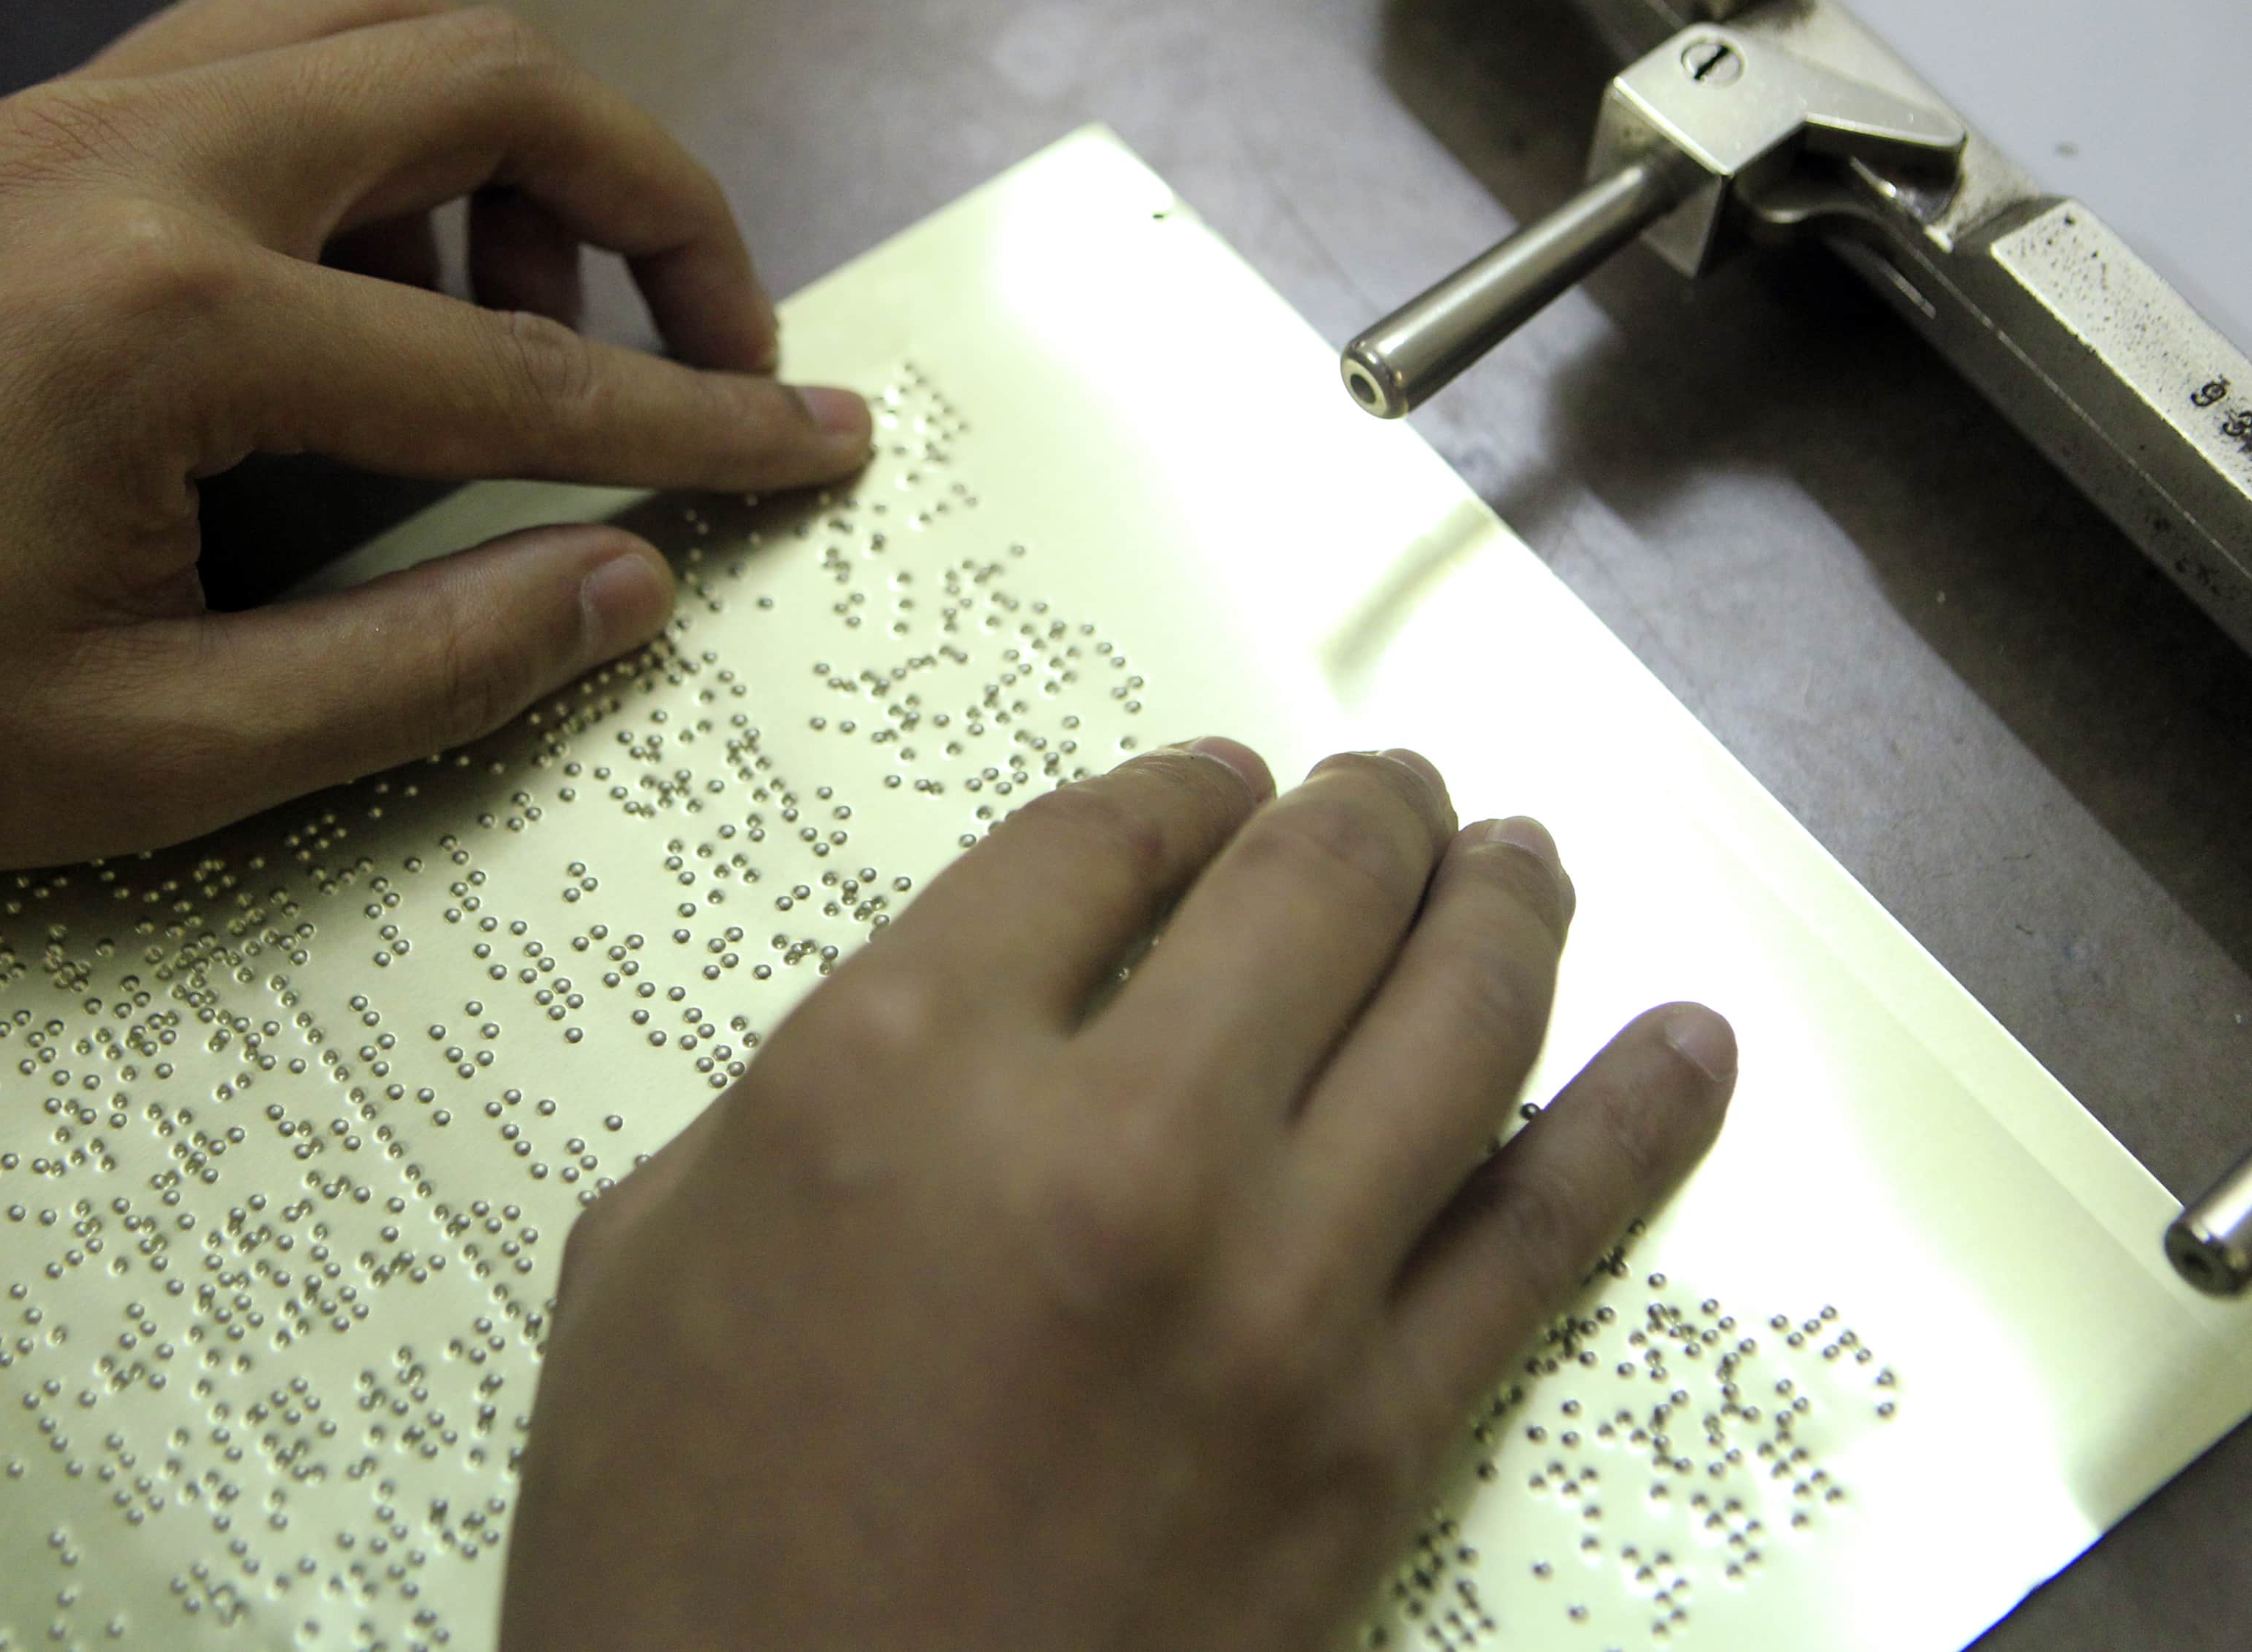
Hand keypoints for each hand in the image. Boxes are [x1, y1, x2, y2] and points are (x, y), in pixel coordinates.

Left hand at [0, 0, 871, 871]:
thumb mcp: (154, 755)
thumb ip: (421, 667)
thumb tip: (629, 586)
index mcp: (170, 323)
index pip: (520, 365)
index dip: (705, 419)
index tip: (826, 440)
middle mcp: (136, 160)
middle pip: (488, 75)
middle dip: (655, 202)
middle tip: (715, 345)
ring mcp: (74, 116)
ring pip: (382, 14)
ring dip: (515, 141)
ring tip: (531, 310)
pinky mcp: (34, 128)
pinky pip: (271, 49)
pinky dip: (387, 133)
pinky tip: (370, 291)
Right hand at [505, 741, 1734, 1649]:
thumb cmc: (676, 1547)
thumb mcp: (644, 1254)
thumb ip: (805, 1089)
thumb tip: (964, 1020)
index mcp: (895, 1070)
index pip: (1094, 843)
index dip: (1177, 789)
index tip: (1218, 784)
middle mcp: (1108, 1145)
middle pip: (1306, 890)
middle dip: (1365, 814)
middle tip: (1395, 794)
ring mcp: (1268, 1293)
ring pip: (1457, 1024)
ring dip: (1505, 910)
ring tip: (1521, 859)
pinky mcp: (1373, 1440)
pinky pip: (1542, 1236)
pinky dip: (1637, 1121)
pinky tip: (1688, 1048)